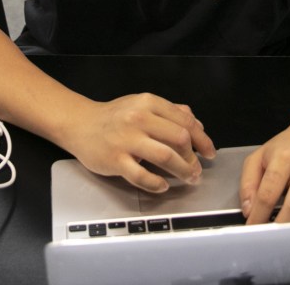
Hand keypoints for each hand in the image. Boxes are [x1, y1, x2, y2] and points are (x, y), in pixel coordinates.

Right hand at [62, 93, 216, 193]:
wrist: (80, 124)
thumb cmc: (114, 116)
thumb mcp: (142, 104)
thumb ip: (170, 112)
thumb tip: (198, 125)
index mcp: (149, 103)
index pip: (185, 122)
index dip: (203, 140)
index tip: (209, 152)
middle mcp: (138, 118)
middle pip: (179, 139)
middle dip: (193, 158)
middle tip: (197, 169)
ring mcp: (126, 139)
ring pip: (165, 156)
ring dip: (182, 171)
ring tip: (188, 178)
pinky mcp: (115, 159)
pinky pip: (141, 175)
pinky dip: (157, 183)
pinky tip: (163, 185)